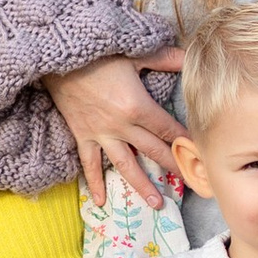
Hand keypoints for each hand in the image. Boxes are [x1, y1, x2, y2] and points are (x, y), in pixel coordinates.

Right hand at [47, 57, 183, 206]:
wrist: (59, 57)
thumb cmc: (99, 53)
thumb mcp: (135, 53)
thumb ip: (165, 58)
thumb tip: (191, 56)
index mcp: (138, 107)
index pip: (167, 129)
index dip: (184, 141)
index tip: (198, 154)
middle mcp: (121, 126)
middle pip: (152, 150)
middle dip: (173, 166)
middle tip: (190, 184)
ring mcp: (101, 133)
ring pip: (125, 165)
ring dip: (141, 185)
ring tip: (156, 204)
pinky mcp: (83, 135)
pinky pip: (89, 163)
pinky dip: (94, 183)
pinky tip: (101, 202)